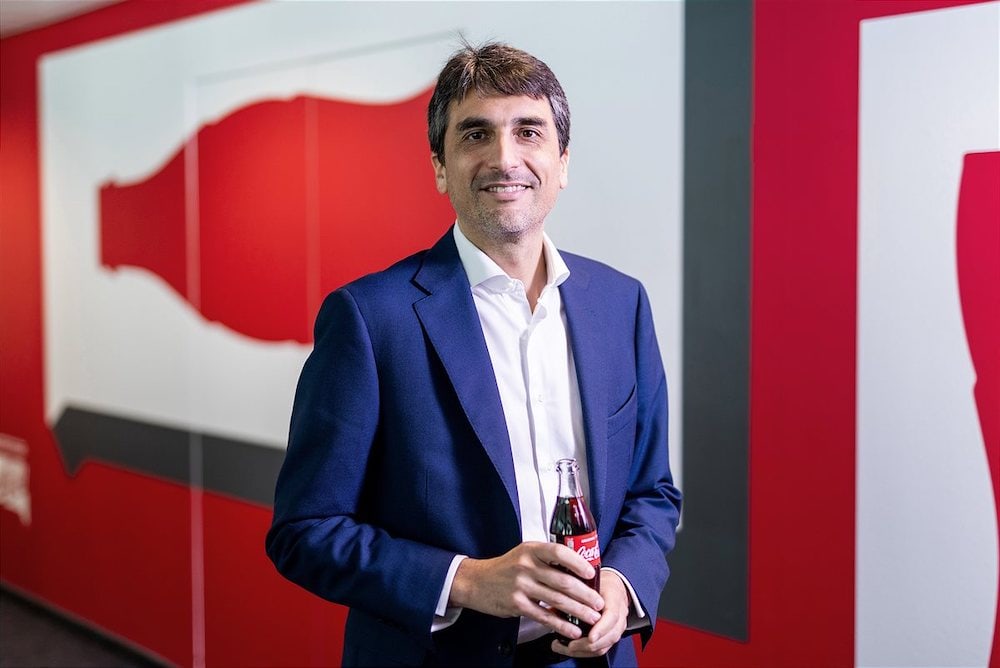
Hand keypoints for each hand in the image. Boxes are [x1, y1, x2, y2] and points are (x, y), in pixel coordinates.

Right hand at [449, 542, 604, 640]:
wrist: (476, 581)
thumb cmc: (505, 567)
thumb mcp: (523, 554)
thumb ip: (545, 558)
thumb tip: (576, 567)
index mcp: (531, 550)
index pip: (559, 552)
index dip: (578, 563)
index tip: (592, 573)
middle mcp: (526, 566)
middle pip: (563, 580)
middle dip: (585, 594)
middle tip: (599, 603)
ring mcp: (521, 586)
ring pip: (557, 600)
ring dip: (578, 610)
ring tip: (592, 617)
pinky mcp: (516, 604)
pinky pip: (544, 616)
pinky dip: (560, 624)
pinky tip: (572, 630)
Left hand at [551, 570, 629, 657]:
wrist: (613, 586)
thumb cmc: (600, 583)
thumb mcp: (588, 582)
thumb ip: (575, 593)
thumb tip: (553, 604)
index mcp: (614, 598)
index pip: (612, 616)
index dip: (601, 629)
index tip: (590, 637)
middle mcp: (620, 615)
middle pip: (610, 636)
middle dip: (589, 645)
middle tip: (570, 645)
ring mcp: (618, 627)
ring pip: (605, 646)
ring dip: (585, 651)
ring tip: (566, 648)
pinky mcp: (612, 635)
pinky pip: (602, 648)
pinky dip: (586, 652)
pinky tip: (572, 649)